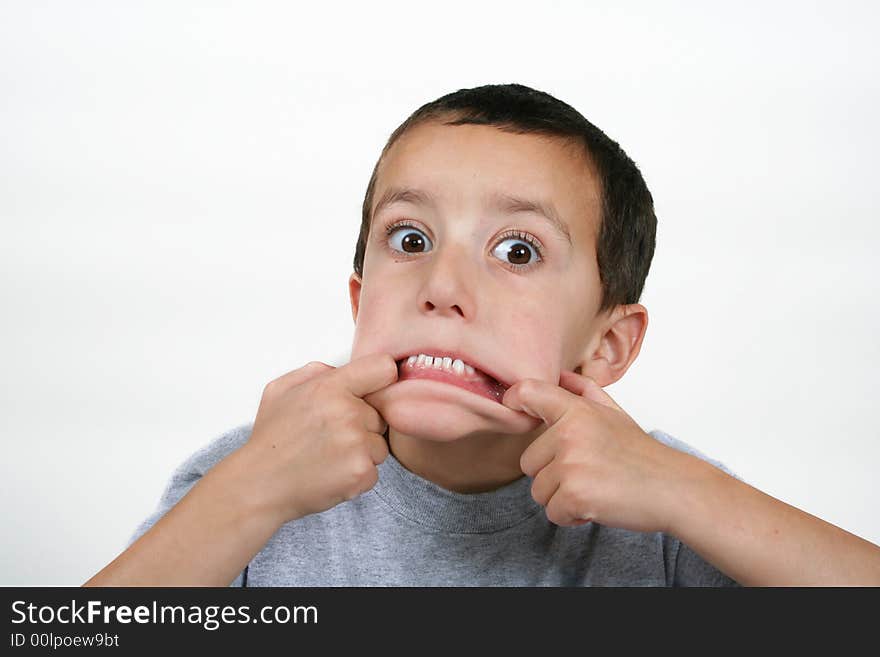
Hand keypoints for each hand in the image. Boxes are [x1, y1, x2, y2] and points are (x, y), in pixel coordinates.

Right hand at [241, 353, 397, 523]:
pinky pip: (375, 470)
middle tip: (330, 436)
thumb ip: (316, 372)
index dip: (379, 382)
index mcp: (330, 387)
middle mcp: (347, 412)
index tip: (369, 394)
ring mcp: (356, 444)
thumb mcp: (281, 389)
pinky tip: (332, 473)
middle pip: (381, 414)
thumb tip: (343, 371)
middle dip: (363, 424)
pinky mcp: (361, 472)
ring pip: (380, 444)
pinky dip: (357, 475)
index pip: (384, 368)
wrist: (259, 485)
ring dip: (362, 451)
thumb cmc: (271, 439)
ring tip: (329, 456)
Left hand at [502, 370, 684, 532]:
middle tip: (587, 473)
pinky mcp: (574, 494)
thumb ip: (584, 392)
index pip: (528, 392)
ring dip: (562, 497)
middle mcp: (569, 433)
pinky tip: (596, 505)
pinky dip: (572, 516)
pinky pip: (552, 512)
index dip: (514, 399)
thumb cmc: (642, 454)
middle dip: (552, 474)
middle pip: (528, 461)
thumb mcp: (614, 413)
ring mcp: (570, 464)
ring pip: (539, 490)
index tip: (514, 406)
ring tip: (594, 488)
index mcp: (577, 410)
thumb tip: (563, 375)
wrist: (674, 489)